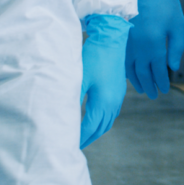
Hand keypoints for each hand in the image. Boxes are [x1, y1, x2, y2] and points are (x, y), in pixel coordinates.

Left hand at [80, 14, 130, 148]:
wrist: (112, 38)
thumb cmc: (94, 56)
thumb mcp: (80, 78)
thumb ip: (72, 98)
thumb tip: (63, 116)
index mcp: (104, 102)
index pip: (90, 127)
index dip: (79, 137)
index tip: (68, 145)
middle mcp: (113, 103)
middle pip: (101, 128)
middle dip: (88, 138)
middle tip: (75, 146)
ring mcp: (118, 97)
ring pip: (108, 122)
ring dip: (97, 131)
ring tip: (84, 136)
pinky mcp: (119, 90)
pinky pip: (112, 113)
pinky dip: (103, 121)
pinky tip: (95, 118)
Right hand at [124, 0, 183, 98]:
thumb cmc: (163, 1)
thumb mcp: (177, 23)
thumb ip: (176, 47)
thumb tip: (172, 66)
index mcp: (153, 44)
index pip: (157, 70)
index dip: (161, 81)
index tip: (164, 89)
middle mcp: (137, 47)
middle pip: (142, 73)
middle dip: (149, 85)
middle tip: (154, 94)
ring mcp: (126, 42)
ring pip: (129, 68)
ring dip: (136, 81)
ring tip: (143, 88)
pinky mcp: (120, 36)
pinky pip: (122, 59)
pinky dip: (126, 69)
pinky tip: (130, 73)